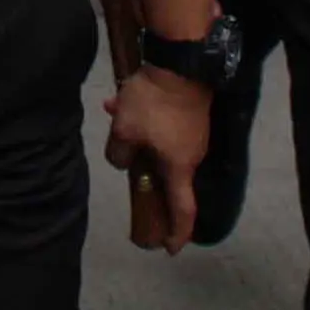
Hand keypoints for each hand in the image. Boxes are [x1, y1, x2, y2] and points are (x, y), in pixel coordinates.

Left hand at [102, 67, 212, 253]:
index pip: (183, 211)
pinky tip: (122, 99)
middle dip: (144, 171)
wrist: (181, 61)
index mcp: (179, 167)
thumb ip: (119, 154)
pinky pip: (165, 125)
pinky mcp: (192, 113)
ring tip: (114, 114)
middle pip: (169, 175)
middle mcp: (192, 155)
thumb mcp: (123, 131)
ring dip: (139, 136)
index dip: (177, 233)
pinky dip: (145, 118)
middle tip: (125, 161)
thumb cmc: (153, 104)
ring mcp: (195, 133)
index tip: (169, 248)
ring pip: (162, 144)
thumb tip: (123, 160)